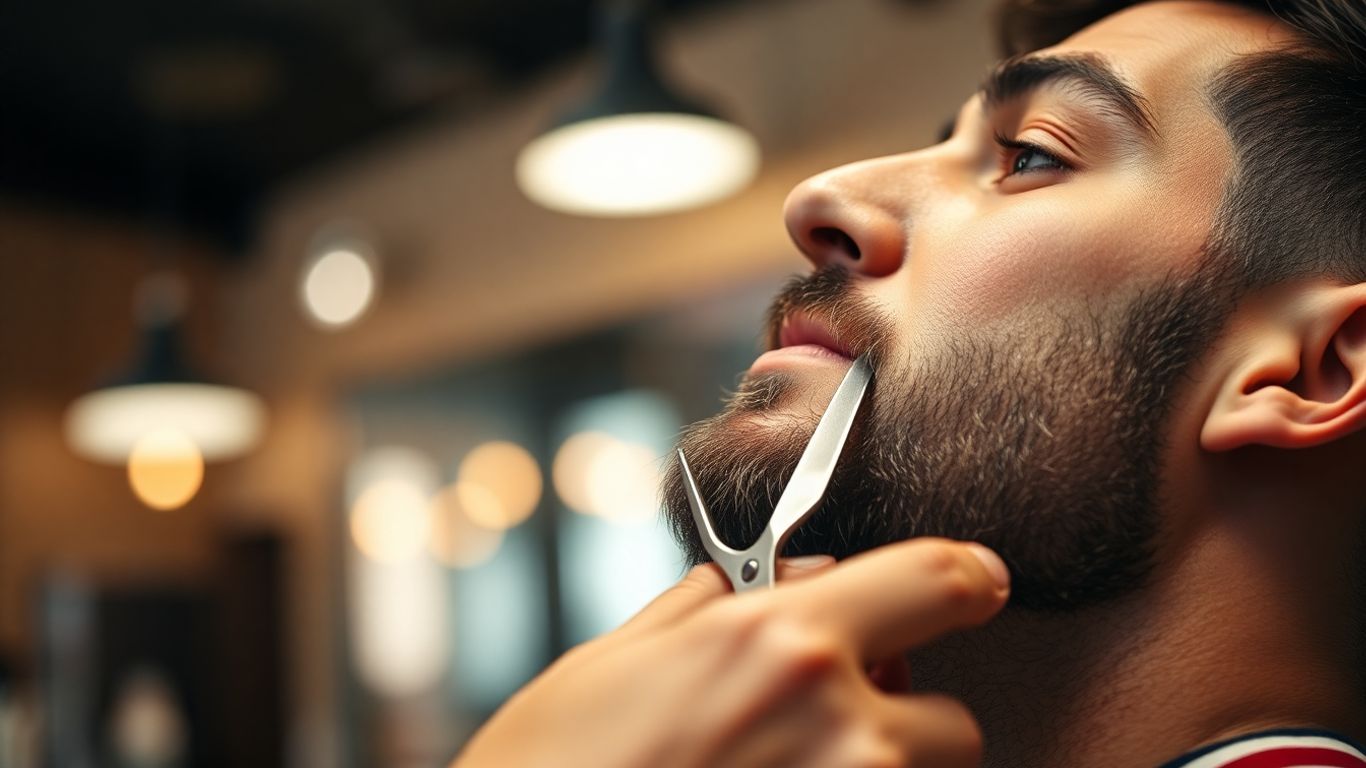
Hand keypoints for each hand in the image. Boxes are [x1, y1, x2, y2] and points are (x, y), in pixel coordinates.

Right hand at [452, 538, 1009, 767]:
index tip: (978, 584)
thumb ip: (699, 612)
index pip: (937, 581)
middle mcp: (838, 727)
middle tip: (835, 724)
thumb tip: (748, 585)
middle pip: (955, 720)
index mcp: (782, 644)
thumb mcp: (609, 663)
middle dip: (907, 720)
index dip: (969, 577)